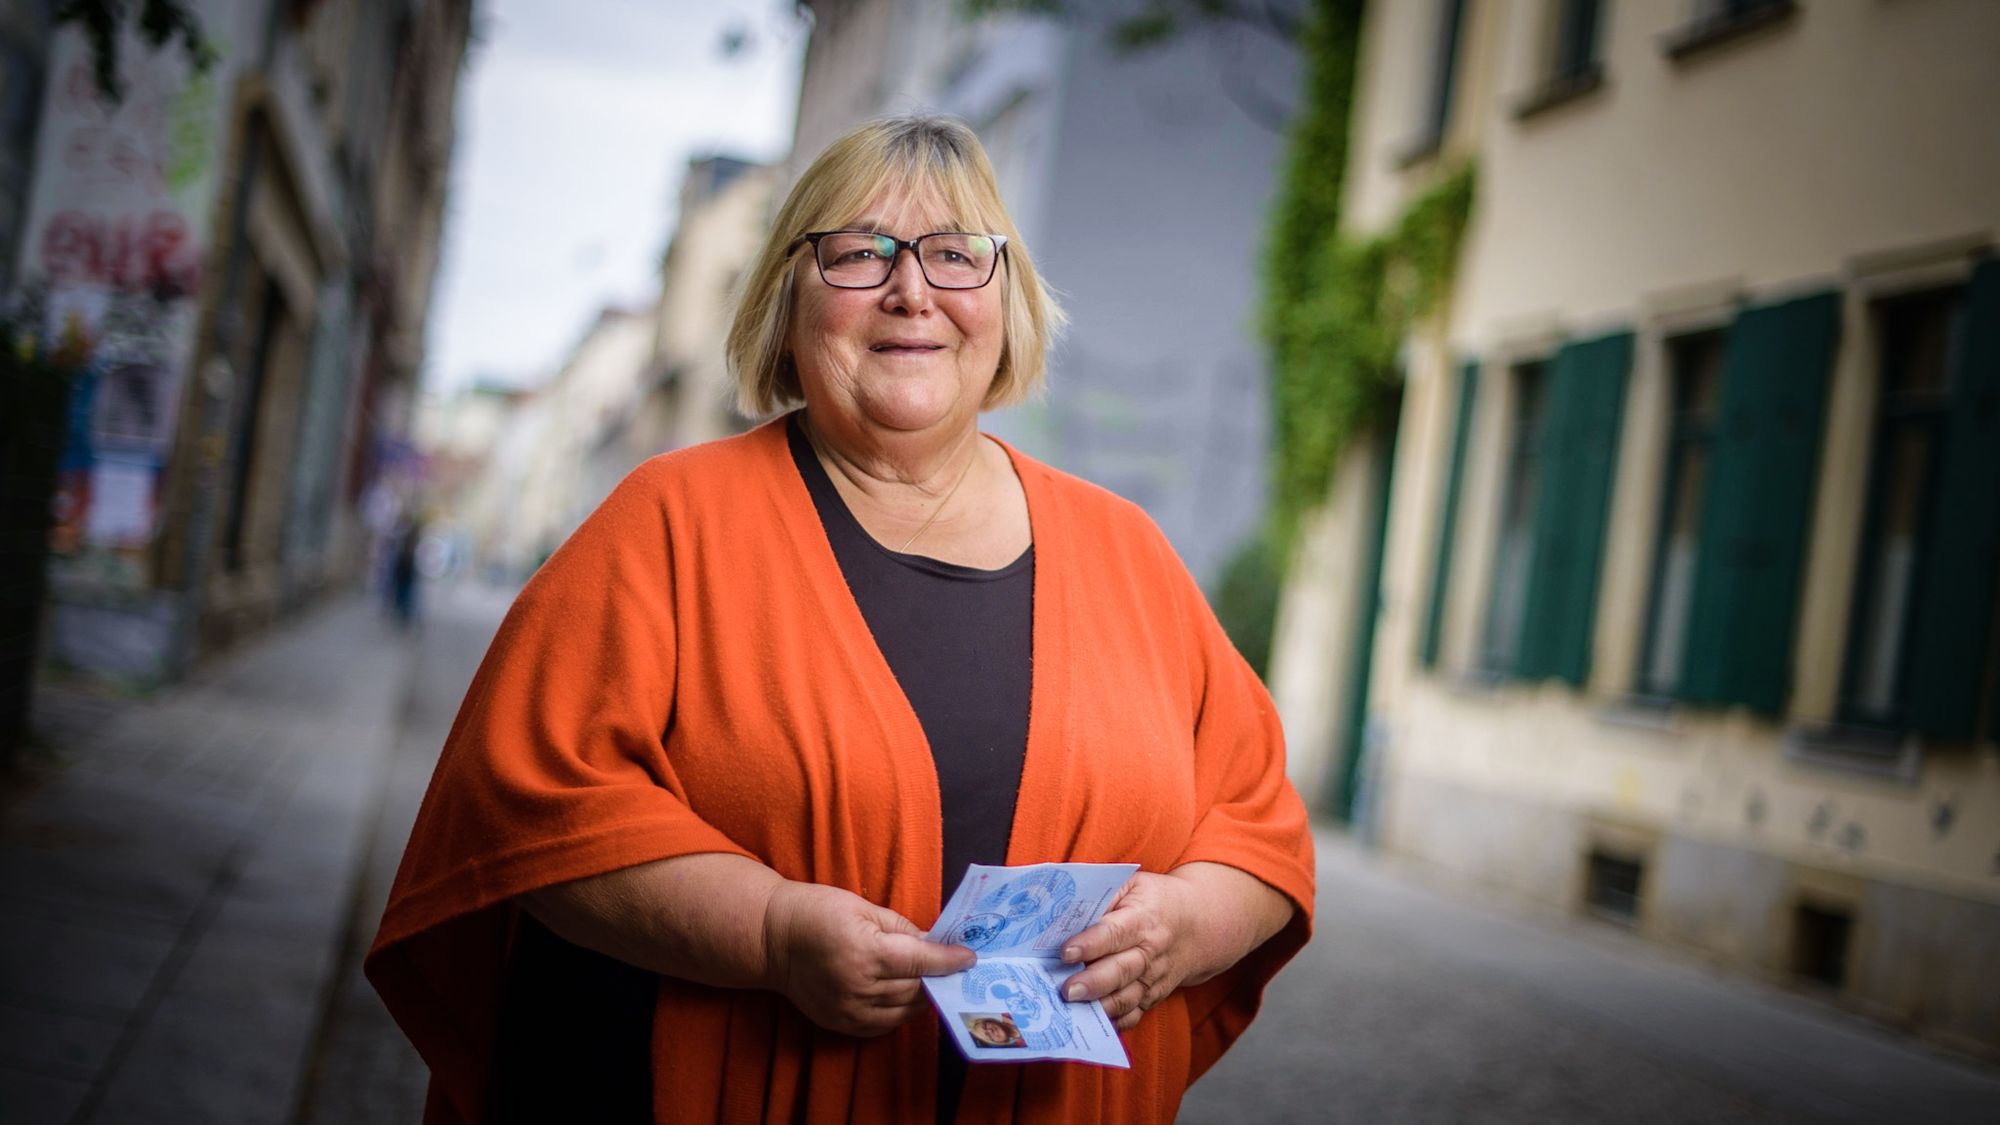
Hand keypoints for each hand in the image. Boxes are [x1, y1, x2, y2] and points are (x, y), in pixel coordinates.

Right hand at [761, 881, 975, 1036]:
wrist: (771, 938)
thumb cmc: (817, 911)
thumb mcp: (863, 908)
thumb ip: (902, 929)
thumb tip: (933, 944)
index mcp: (865, 951)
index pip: (920, 961)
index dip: (948, 960)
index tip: (969, 958)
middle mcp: (857, 985)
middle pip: (915, 989)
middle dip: (937, 978)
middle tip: (954, 968)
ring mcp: (847, 1009)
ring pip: (902, 1011)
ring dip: (921, 996)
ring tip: (932, 981)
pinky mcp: (838, 1023)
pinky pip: (882, 1026)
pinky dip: (899, 1013)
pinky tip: (906, 998)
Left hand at [1057, 872, 1212, 1031]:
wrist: (1201, 923)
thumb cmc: (1155, 900)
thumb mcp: (1133, 885)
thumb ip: (1103, 895)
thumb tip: (1065, 912)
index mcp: (1142, 918)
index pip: (1114, 932)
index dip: (1090, 944)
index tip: (1066, 952)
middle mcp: (1151, 951)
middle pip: (1121, 971)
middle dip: (1093, 983)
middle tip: (1066, 991)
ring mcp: (1154, 977)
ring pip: (1127, 998)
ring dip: (1100, 1007)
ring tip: (1073, 1010)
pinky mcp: (1154, 995)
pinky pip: (1135, 1015)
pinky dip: (1116, 1023)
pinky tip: (1093, 1025)